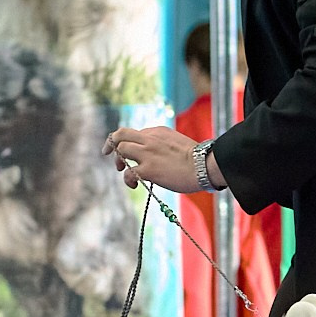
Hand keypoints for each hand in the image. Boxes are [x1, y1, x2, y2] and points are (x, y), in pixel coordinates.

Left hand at [103, 126, 223, 193]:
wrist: (206, 166)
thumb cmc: (197, 159)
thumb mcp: (177, 143)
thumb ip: (162, 144)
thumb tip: (153, 156)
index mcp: (158, 131)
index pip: (135, 132)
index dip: (126, 141)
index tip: (125, 149)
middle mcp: (150, 139)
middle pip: (121, 134)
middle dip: (112, 144)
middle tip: (110, 155)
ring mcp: (148, 153)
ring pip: (121, 149)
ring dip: (119, 161)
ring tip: (124, 171)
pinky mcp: (149, 169)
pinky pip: (128, 172)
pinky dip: (127, 179)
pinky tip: (134, 185)